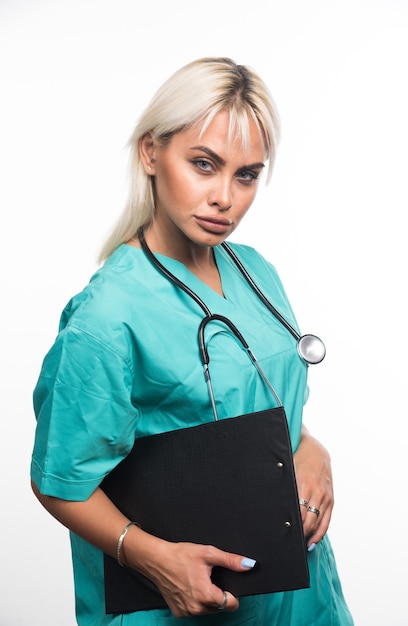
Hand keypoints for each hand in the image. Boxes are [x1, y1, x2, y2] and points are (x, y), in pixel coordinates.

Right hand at [125, 533, 254, 617]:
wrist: (157, 560)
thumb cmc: (181, 555)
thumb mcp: (208, 553)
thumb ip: (231, 560)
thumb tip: (249, 564)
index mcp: (206, 594)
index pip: (230, 604)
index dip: (232, 595)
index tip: (228, 587)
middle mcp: (197, 608)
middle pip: (219, 607)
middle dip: (218, 595)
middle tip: (208, 579)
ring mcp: (187, 612)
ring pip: (207, 610)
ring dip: (207, 599)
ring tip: (198, 581)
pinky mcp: (178, 612)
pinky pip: (194, 610)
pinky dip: (195, 602)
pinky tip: (189, 588)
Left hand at [293, 425, 333, 548]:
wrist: (315, 449)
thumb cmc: (297, 460)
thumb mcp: (289, 472)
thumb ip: (285, 488)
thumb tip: (275, 507)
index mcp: (303, 485)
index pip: (298, 513)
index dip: (292, 527)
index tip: (284, 536)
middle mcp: (316, 492)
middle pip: (308, 521)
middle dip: (300, 535)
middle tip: (290, 545)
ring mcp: (325, 496)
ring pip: (319, 523)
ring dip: (310, 536)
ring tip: (301, 546)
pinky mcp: (331, 498)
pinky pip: (327, 520)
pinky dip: (321, 532)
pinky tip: (313, 540)